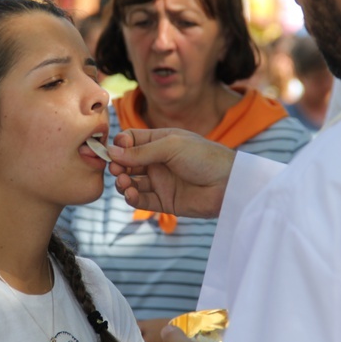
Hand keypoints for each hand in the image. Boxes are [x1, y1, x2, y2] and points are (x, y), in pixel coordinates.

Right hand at [107, 128, 234, 218]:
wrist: (228, 183)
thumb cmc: (204, 157)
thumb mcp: (171, 146)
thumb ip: (141, 151)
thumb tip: (112, 152)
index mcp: (160, 141)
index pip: (131, 141)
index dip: (120, 146)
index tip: (113, 151)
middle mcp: (158, 161)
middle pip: (128, 162)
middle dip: (118, 166)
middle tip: (117, 170)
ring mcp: (161, 181)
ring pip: (132, 182)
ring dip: (123, 183)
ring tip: (124, 183)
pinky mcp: (165, 201)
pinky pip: (142, 200)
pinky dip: (132, 198)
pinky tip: (130, 194)